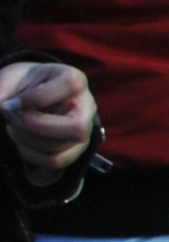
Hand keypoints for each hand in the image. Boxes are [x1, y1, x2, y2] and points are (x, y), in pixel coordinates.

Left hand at [0, 60, 98, 182]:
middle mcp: (87, 107)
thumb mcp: (10, 80)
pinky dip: (30, 154)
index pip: (70, 86)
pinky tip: (20, 141)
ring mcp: (84, 131)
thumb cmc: (23, 86)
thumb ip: (3, 91)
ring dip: (26, 139)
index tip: (10, 103)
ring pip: (61, 147)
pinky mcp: (74, 150)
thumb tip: (2, 109)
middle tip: (12, 118)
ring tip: (13, 126)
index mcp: (75, 80)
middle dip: (35, 126)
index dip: (36, 97)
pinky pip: (55, 161)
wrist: (29, 98)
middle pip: (77, 127)